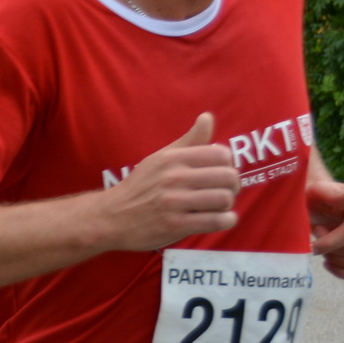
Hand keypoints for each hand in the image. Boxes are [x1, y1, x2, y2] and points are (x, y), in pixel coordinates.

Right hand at [97, 113, 239, 250]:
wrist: (111, 216)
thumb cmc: (140, 186)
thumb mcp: (159, 159)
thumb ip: (188, 140)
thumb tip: (207, 117)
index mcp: (172, 158)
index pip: (220, 154)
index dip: (227, 164)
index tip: (219, 173)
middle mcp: (173, 178)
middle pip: (228, 177)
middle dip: (232, 186)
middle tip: (223, 191)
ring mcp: (174, 202)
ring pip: (224, 199)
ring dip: (227, 205)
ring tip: (218, 207)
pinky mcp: (175, 225)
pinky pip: (215, 221)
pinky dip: (226, 221)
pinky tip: (220, 219)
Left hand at [308, 180, 343, 280]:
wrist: (314, 205)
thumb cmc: (313, 198)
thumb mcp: (317, 191)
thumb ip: (333, 193)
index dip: (329, 240)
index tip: (315, 231)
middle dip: (329, 249)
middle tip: (317, 237)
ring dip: (334, 260)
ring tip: (323, 246)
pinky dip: (343, 272)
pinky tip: (329, 262)